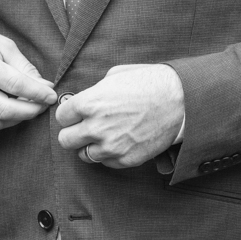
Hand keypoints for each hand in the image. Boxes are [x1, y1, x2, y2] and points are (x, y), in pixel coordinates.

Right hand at [0, 21, 56, 134]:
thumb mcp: (3, 45)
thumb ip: (25, 68)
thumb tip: (46, 88)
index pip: (16, 86)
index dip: (38, 94)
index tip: (51, 95)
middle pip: (6, 111)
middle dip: (31, 111)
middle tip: (42, 106)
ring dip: (16, 119)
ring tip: (26, 108)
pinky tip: (6, 112)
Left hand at [57, 64, 183, 168]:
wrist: (179, 100)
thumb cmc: (147, 83)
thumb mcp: (114, 76)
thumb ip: (93, 91)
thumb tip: (81, 101)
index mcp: (89, 103)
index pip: (61, 117)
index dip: (69, 114)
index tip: (77, 113)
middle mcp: (96, 127)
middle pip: (65, 140)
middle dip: (73, 132)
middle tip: (85, 127)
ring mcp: (111, 146)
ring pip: (83, 155)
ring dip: (90, 146)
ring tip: (103, 135)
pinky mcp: (126, 159)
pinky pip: (106, 163)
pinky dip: (109, 155)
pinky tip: (119, 141)